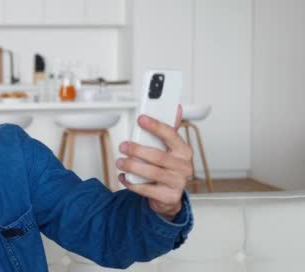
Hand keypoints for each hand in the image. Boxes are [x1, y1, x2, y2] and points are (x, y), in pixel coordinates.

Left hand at [116, 105, 193, 220]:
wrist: (169, 196)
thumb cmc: (168, 168)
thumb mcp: (170, 149)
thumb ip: (169, 131)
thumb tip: (177, 108)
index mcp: (184, 151)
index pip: (170, 134)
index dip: (155, 126)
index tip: (141, 119)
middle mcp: (183, 166)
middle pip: (157, 155)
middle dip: (137, 150)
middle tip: (123, 146)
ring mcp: (177, 182)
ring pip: (151, 172)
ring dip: (132, 166)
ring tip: (120, 162)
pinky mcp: (169, 196)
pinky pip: (146, 189)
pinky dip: (131, 182)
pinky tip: (124, 177)